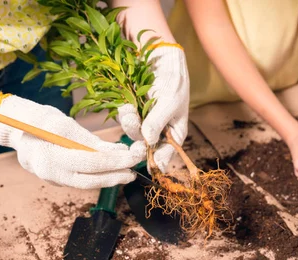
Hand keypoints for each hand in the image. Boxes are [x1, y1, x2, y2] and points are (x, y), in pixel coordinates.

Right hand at [0, 95, 144, 188]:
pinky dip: (97, 177)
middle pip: (89, 179)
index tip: (132, 157)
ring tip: (126, 174)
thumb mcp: (64, 124)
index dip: (114, 161)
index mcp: (49, 153)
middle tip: (133, 172)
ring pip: (85, 184)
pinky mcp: (55, 179)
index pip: (89, 161)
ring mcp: (51, 178)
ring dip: (108, 179)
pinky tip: (112, 171)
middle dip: (114, 175)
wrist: (13, 129)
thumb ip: (89, 140)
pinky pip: (80, 181)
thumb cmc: (39, 121)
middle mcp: (49, 171)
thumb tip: (117, 151)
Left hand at [117, 46, 189, 171]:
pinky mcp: (132, 111)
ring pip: (133, 133)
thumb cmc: (173, 80)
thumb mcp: (170, 101)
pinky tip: (125, 104)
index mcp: (174, 132)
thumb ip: (158, 122)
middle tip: (135, 141)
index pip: (167, 153)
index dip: (160, 161)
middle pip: (146, 146)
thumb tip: (148, 141)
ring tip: (129, 111)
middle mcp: (158, 130)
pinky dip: (124, 113)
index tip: (152, 164)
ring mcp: (143, 121)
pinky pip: (124, 119)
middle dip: (139, 142)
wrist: (160, 56)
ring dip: (129, 124)